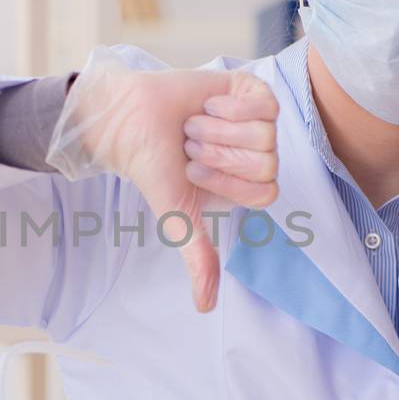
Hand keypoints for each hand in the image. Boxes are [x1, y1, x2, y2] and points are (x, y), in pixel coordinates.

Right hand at [47, 49, 279, 312]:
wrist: (130, 121)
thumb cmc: (154, 167)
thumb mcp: (179, 216)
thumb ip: (199, 257)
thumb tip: (205, 308)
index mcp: (247, 185)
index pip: (267, 190)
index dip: (228, 181)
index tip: (193, 171)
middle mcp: (257, 155)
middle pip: (268, 161)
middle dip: (219, 154)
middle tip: (191, 147)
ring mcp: (258, 122)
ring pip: (265, 132)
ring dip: (217, 130)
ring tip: (193, 126)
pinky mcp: (251, 91)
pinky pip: (264, 104)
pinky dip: (229, 107)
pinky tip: (206, 106)